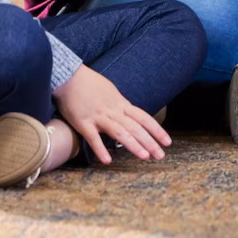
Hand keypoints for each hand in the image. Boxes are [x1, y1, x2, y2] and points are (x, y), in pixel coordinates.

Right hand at [53, 64, 171, 163]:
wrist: (69, 77)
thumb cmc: (90, 84)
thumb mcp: (111, 92)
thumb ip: (120, 105)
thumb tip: (130, 115)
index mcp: (121, 104)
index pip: (144, 118)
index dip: (157, 130)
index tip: (167, 141)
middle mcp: (113, 111)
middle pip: (136, 128)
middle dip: (150, 142)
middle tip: (160, 156)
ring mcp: (99, 117)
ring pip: (120, 132)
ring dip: (133, 145)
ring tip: (144, 157)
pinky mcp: (83, 123)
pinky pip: (93, 138)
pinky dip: (100, 149)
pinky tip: (107, 161)